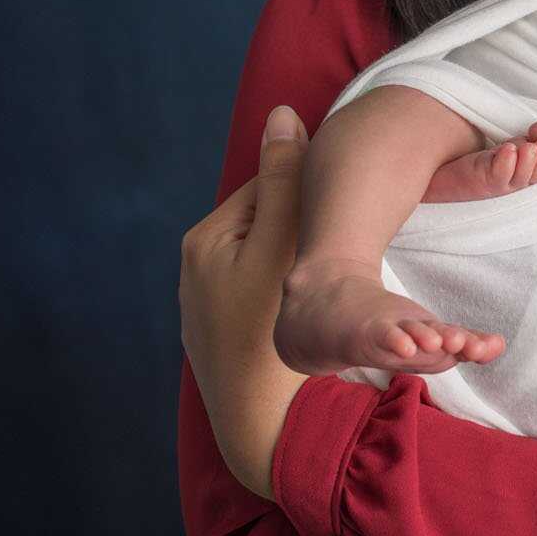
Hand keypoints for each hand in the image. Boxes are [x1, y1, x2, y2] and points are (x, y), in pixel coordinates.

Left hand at [179, 104, 313, 499]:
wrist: (259, 423)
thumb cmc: (272, 332)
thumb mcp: (282, 246)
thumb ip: (286, 180)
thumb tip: (281, 112)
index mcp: (206, 237)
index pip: (266, 188)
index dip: (309, 196)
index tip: (341, 214)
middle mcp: (195, 268)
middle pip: (263, 225)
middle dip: (298, 231)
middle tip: (339, 254)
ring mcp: (204, 306)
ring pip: (262, 263)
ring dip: (293, 264)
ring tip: (326, 284)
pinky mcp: (220, 338)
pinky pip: (257, 296)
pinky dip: (282, 296)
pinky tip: (305, 314)